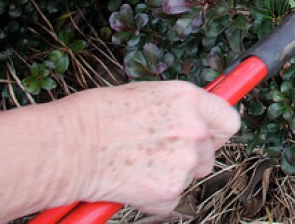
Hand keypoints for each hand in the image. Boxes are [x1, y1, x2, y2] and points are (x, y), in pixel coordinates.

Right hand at [57, 81, 239, 214]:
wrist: (66, 146)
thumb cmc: (95, 116)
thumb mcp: (145, 94)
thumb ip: (176, 108)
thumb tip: (193, 116)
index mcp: (188, 99)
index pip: (228, 120)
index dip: (217, 131)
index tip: (208, 136)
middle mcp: (193, 128)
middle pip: (209, 153)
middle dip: (188, 157)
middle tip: (156, 153)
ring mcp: (183, 160)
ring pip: (189, 176)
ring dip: (169, 175)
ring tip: (135, 164)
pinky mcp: (168, 190)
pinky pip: (169, 200)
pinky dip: (152, 197)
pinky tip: (129, 182)